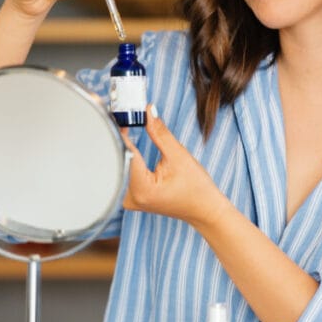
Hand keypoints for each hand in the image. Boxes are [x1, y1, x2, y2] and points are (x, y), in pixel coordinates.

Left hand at [122, 105, 225, 226]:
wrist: (204, 210)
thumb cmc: (196, 188)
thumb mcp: (178, 155)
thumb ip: (159, 132)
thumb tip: (148, 111)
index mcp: (141, 189)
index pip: (124, 152)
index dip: (121, 130)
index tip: (121, 113)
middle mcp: (130, 197)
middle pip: (118, 160)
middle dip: (119, 136)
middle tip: (122, 114)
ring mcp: (129, 199)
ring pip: (118, 166)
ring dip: (120, 145)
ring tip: (124, 124)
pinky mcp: (131, 196)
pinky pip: (122, 172)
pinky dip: (124, 155)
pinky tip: (125, 140)